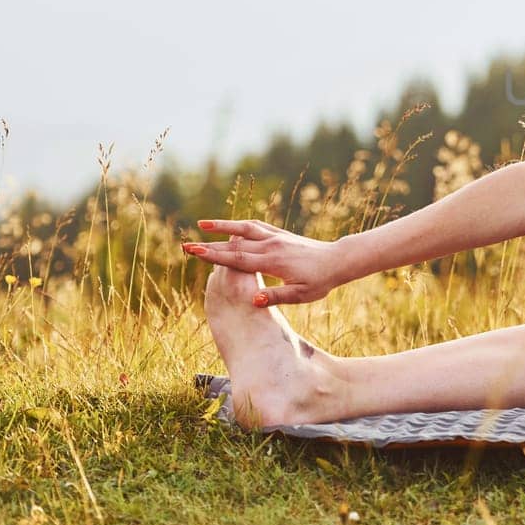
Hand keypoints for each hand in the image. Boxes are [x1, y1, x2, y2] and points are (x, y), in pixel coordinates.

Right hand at [183, 218, 346, 306]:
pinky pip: (258, 227)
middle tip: (185, 244)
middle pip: (234, 243)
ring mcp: (277, 238)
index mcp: (272, 261)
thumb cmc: (321, 281)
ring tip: (203, 224)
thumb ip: (276, 297)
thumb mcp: (301, 295)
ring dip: (223, 226)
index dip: (214, 256)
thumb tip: (253, 300)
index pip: (237, 258)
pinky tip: (233, 226)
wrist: (339, 261)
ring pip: (245, 229)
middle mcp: (271, 245)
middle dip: (209, 244)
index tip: (194, 252)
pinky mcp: (282, 235)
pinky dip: (242, 225)